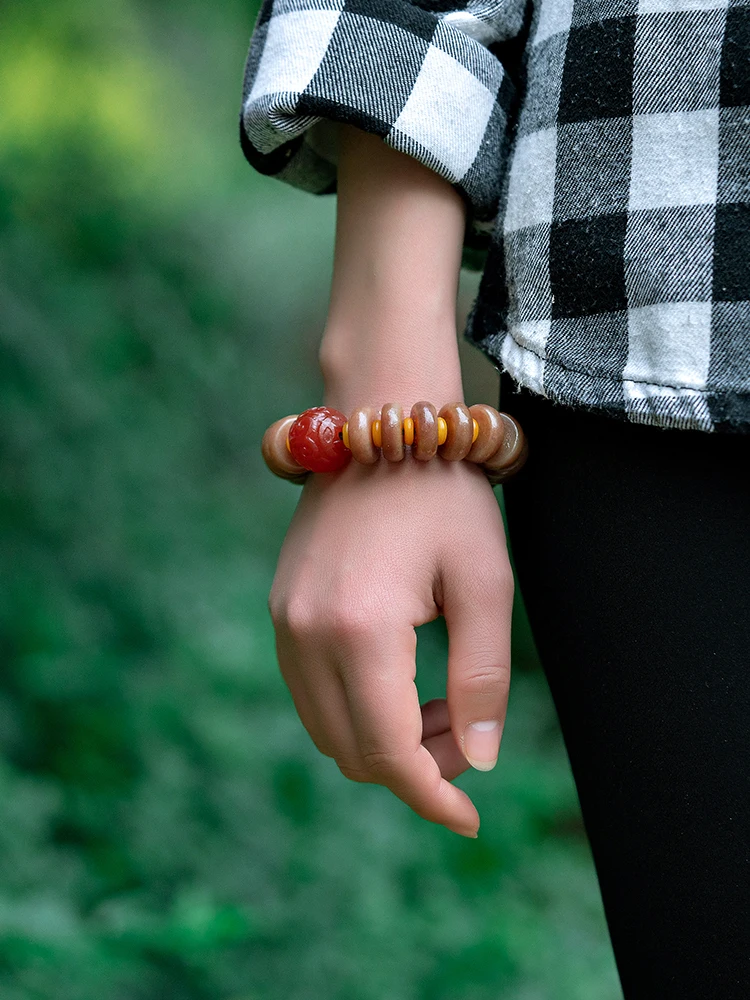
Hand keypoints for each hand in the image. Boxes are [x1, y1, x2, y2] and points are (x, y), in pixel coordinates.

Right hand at [268, 453, 512, 837]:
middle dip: (416, 768)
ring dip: (385, 741)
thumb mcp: (485, 583)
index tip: (471, 820)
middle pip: (352, 750)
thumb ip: (483, 679)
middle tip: (471, 737)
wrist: (381, 421)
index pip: (388, 751)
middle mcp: (305, 632)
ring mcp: (284, 620)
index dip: (431, 796)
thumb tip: (477, 762)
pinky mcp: (282, 608)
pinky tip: (403, 683)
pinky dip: (356, 710)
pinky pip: (310, 691)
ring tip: (444, 707)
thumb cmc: (444, 494)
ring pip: (326, 727)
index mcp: (359, 629)